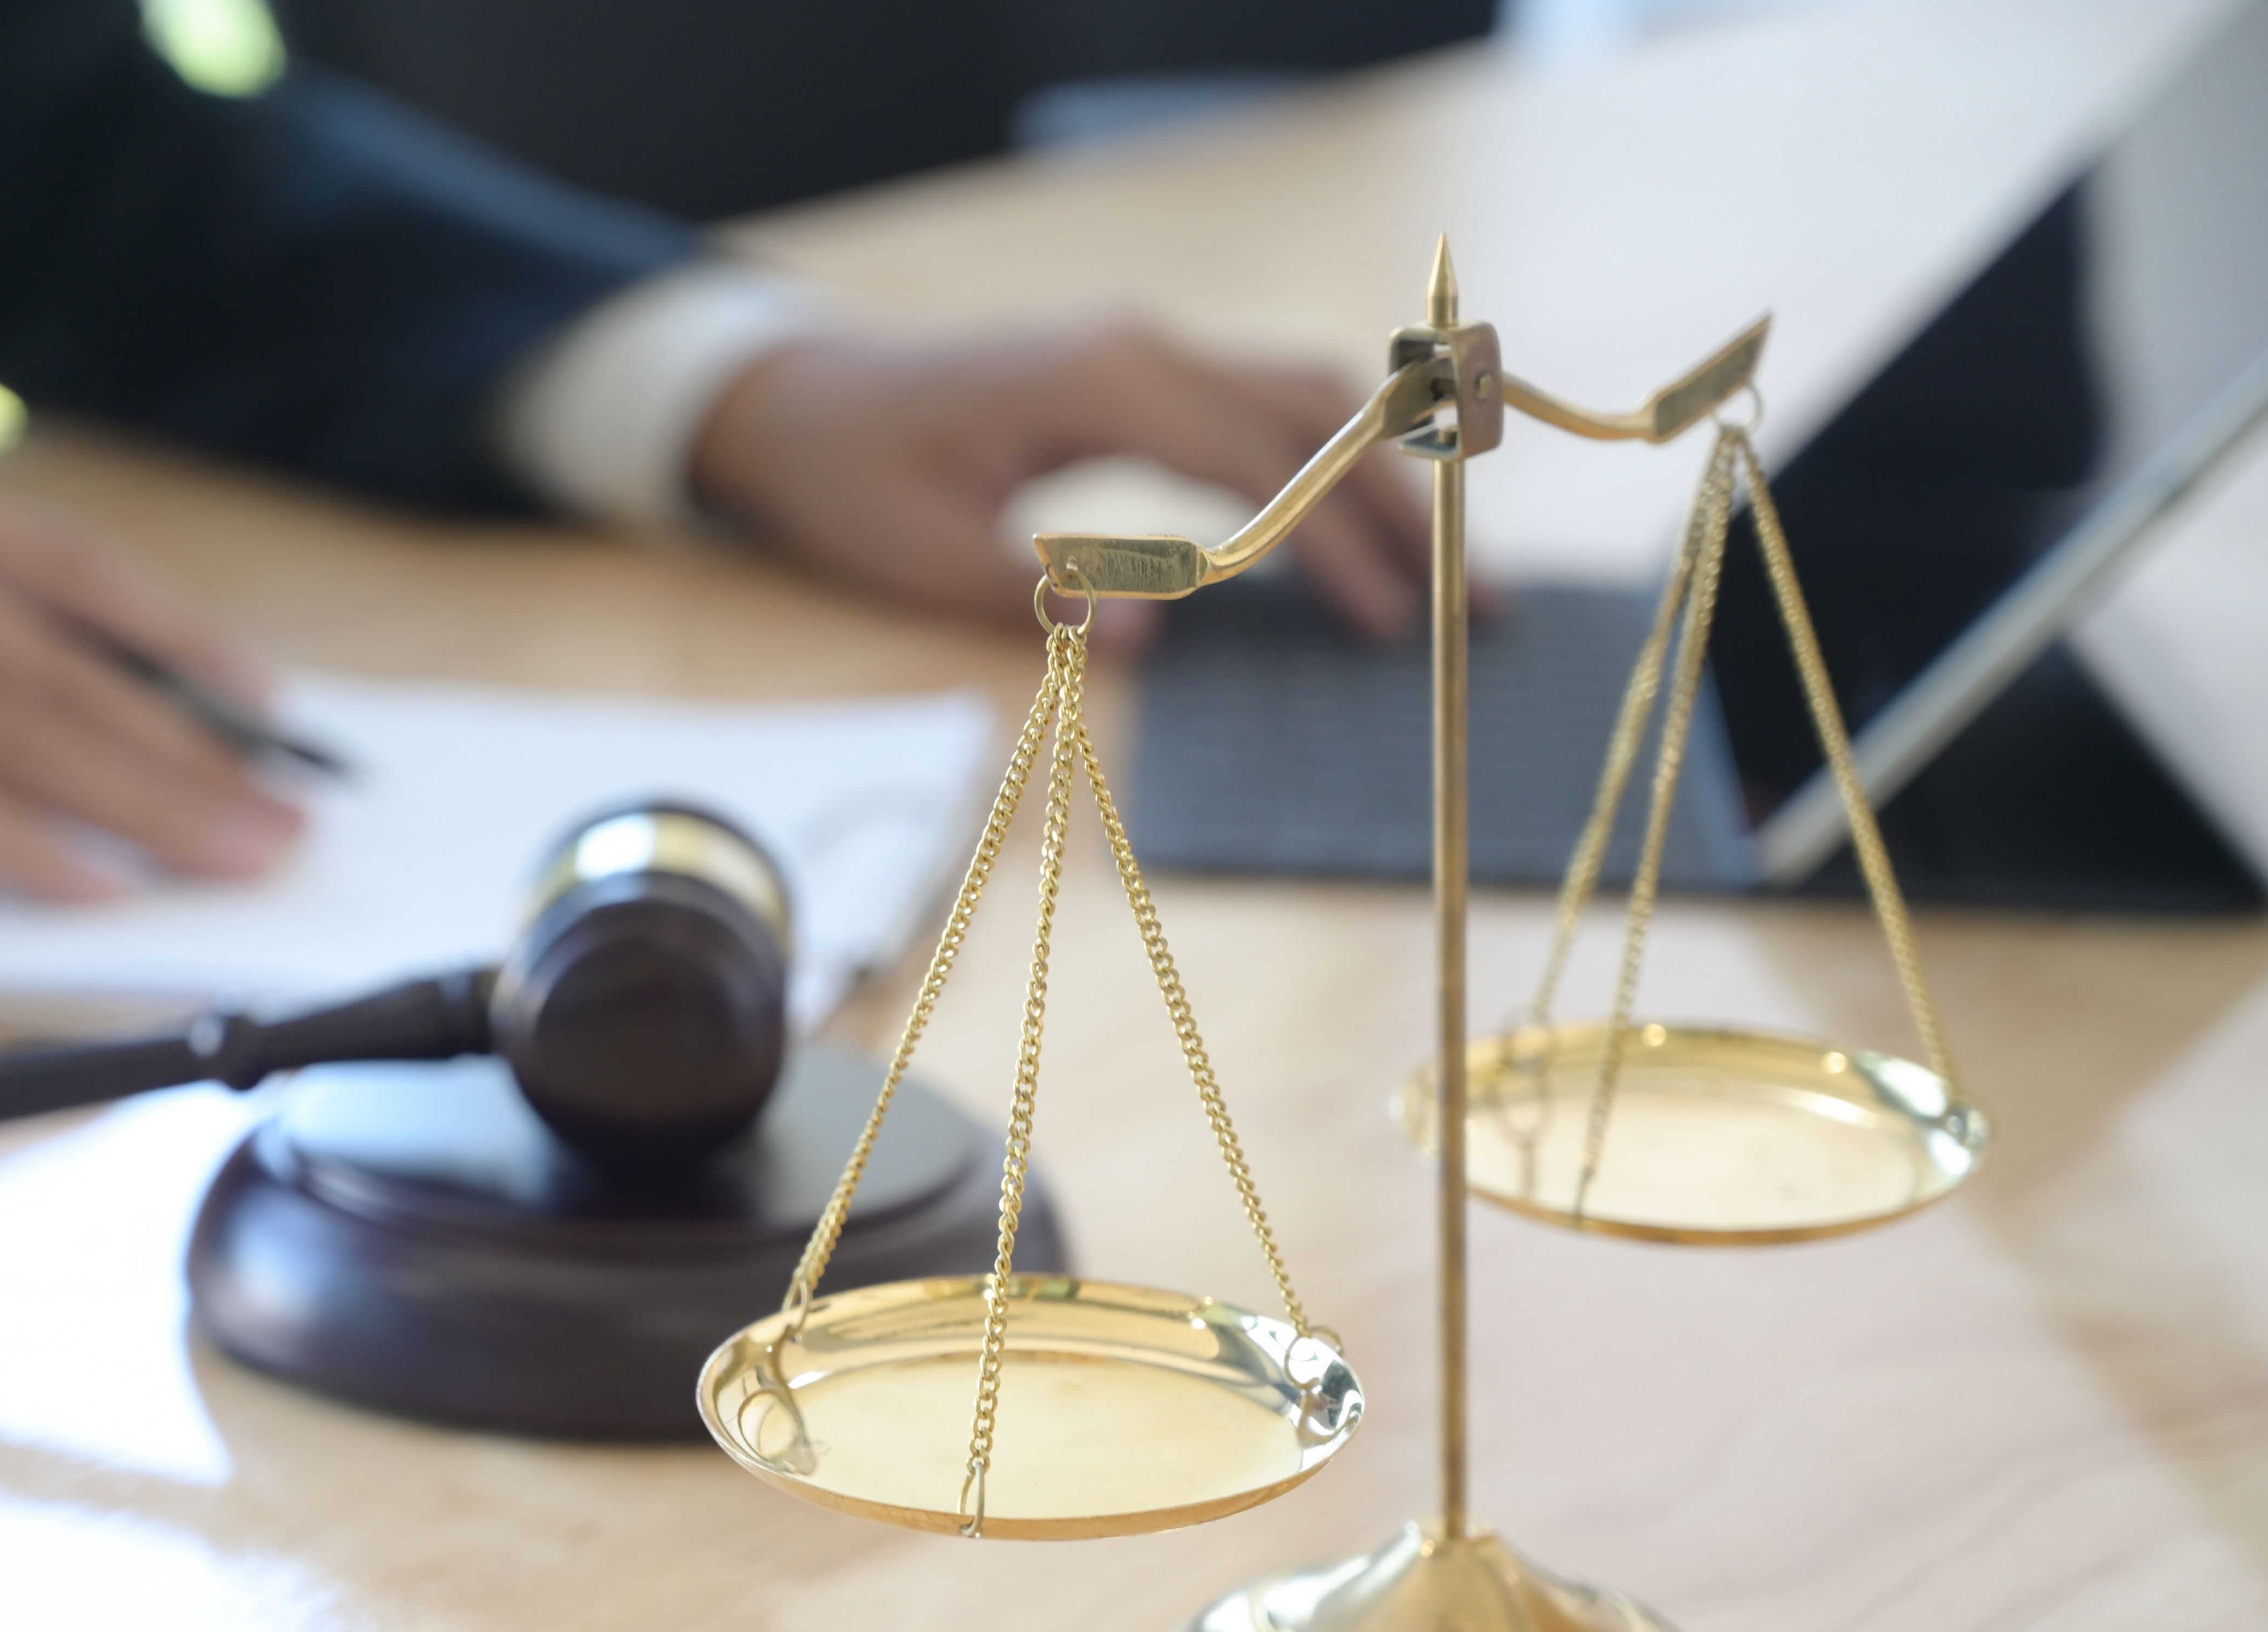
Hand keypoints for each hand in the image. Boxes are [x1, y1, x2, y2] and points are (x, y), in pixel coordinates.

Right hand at [0, 465, 303, 899]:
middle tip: (291, 815)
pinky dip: (10, 843)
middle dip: (196, 748)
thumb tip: (21, 693)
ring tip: (235, 858)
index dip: (187, 640)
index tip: (275, 706)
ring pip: (15, 729)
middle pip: (67, 664)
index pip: (71, 570)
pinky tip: (87, 884)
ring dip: (141, 804)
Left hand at [687, 320, 1429, 641]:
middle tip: (1470, 608)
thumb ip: (1036, 600)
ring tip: (1443, 577)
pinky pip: (1262, 404)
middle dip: (1398, 511)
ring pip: (1305, 398)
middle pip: (1313, 416)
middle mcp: (1145, 345)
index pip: (1257, 462)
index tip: (1384, 624)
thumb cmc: (851, 480)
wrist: (800, 398)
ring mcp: (1150, 348)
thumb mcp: (922, 559)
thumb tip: (1148, 646)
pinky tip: (1365, 531)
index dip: (1330, 546)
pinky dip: (1328, 460)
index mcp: (1102, 381)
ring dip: (1380, 481)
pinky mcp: (1144, 369)